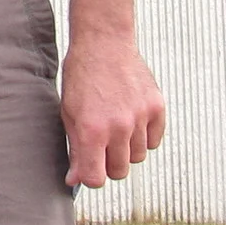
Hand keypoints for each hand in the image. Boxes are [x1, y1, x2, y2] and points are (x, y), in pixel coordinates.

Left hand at [59, 35, 164, 189]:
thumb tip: (75, 181)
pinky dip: (144, 136)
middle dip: (108, 163)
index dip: (90, 177)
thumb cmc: (81, 77)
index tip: (88, 167)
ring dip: (126, 149)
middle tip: (101, 143)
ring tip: (115, 125)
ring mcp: (140, 116)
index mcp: (91, 130)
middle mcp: (119, 126)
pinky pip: (153, 141)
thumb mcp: (68, 113)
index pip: (96, 179)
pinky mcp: (157, 107)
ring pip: (137, 157)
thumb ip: (74, 149)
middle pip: (119, 172)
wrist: (103, 43)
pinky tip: (131, 118)